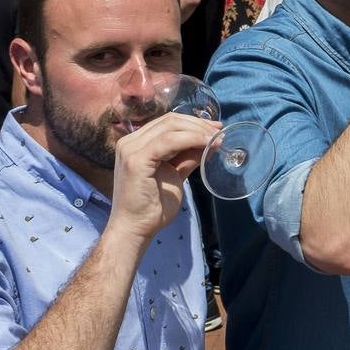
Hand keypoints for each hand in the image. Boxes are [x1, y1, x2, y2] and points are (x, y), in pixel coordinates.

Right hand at [105, 112, 216, 242]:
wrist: (136, 228)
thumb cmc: (153, 205)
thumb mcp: (175, 174)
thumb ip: (187, 157)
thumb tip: (208, 143)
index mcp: (136, 143)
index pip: (167, 122)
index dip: (194, 122)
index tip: (215, 130)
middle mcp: (130, 142)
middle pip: (170, 120)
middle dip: (199, 124)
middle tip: (219, 133)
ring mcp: (130, 149)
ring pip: (170, 127)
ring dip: (198, 131)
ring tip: (216, 140)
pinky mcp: (136, 160)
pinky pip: (169, 141)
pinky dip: (191, 139)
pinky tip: (206, 145)